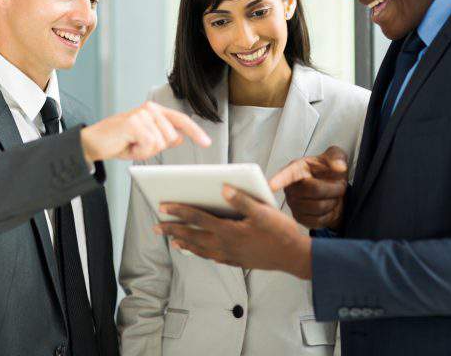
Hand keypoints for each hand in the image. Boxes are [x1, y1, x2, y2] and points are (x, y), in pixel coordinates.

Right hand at [80, 101, 210, 163]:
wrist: (93, 144)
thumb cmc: (118, 142)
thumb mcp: (145, 141)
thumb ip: (163, 137)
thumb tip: (179, 137)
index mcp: (154, 111)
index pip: (181, 120)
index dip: (195, 132)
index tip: (206, 142)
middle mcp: (150, 109)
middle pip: (171, 137)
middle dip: (155, 149)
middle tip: (136, 145)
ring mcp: (142, 114)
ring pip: (160, 143)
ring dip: (145, 151)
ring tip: (130, 144)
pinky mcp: (134, 122)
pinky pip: (149, 145)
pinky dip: (139, 152)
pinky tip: (127, 145)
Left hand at [156, 185, 312, 278]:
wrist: (294, 257)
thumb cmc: (280, 232)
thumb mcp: (263, 212)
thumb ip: (242, 200)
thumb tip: (223, 188)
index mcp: (228, 230)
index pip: (198, 218)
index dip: (179, 211)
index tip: (163, 205)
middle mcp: (225, 244)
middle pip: (193, 236)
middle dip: (173, 230)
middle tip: (156, 226)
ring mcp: (230, 255)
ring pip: (201, 249)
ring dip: (185, 243)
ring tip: (173, 240)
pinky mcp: (237, 261)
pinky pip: (213, 257)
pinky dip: (202, 253)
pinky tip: (201, 252)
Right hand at [269, 146, 347, 230]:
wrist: (336, 191)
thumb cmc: (330, 172)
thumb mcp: (336, 156)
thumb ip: (337, 157)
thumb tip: (339, 166)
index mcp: (296, 168)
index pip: (287, 174)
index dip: (279, 180)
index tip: (272, 185)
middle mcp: (291, 187)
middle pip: (313, 190)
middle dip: (333, 188)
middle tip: (340, 185)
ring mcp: (293, 204)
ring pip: (318, 206)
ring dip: (333, 201)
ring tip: (333, 196)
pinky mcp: (300, 219)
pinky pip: (318, 220)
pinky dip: (330, 214)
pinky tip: (329, 207)